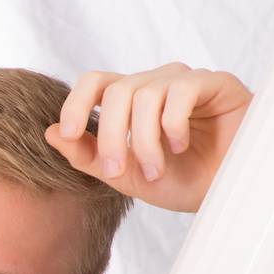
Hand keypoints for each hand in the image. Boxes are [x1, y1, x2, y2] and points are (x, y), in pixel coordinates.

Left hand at [44, 62, 252, 212]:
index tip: (67, 133)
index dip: (75, 102)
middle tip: (120, 170)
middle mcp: (155, 84)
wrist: (224, 193)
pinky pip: (180, 92)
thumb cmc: (178, 182)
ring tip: (157, 170)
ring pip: (145, 94)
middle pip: (116, 91)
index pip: (95, 82)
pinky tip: (181, 146)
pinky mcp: (215, 83)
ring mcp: (185, 81)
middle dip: (111, 135)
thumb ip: (86, 156)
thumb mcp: (124, 175)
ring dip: (144, 140)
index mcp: (130, 102)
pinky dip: (172, 126)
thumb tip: (49, 133)